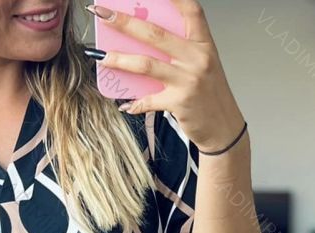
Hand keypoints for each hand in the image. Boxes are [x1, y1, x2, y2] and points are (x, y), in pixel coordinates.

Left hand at [87, 0, 245, 152]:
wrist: (223, 126)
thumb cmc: (208, 94)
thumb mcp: (201, 65)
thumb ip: (179, 52)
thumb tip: (143, 44)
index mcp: (203, 43)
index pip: (190, 10)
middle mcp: (197, 57)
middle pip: (156, 34)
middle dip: (125, 22)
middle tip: (104, 14)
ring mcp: (188, 79)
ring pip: (146, 64)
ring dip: (120, 60)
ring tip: (103, 57)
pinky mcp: (179, 102)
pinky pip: (148, 101)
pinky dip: (134, 103)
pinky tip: (124, 104)